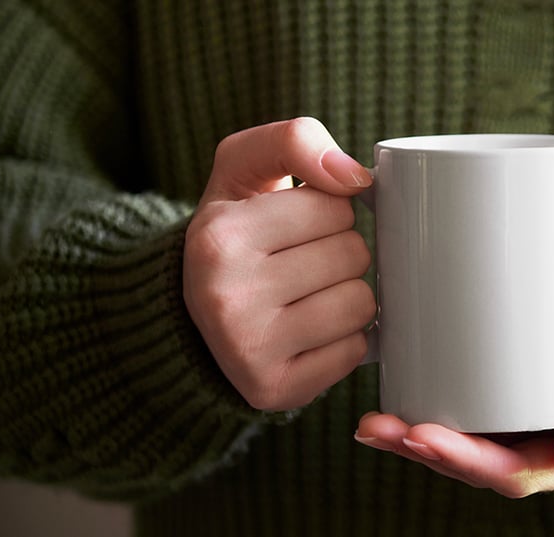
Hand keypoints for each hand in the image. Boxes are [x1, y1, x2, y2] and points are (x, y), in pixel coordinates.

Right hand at [184, 117, 375, 410]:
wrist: (192, 318)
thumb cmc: (236, 232)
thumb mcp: (244, 169)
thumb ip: (294, 141)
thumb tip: (356, 177)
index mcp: (217, 236)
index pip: (334, 206)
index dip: (329, 211)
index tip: (296, 226)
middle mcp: (225, 296)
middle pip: (353, 254)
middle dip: (341, 252)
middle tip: (303, 262)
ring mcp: (249, 350)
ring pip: (362, 304)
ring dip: (349, 296)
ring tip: (308, 296)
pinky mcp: (275, 389)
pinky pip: (357, 352)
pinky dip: (345, 340)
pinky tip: (310, 333)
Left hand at [355, 372, 553, 497]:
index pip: (504, 472)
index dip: (461, 459)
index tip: (423, 437)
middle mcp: (531, 455)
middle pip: (468, 464)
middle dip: (421, 448)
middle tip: (379, 426)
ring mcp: (515, 436)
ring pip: (457, 447)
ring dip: (411, 438)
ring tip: (371, 422)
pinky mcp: (504, 411)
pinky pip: (460, 423)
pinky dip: (424, 418)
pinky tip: (391, 404)